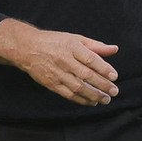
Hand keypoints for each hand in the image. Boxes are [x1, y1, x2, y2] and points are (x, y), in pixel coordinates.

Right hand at [0, 20, 119, 105]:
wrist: (27, 48)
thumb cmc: (54, 41)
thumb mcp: (75, 38)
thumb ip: (95, 46)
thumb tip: (114, 49)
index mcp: (72, 46)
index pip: (91, 59)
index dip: (104, 68)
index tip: (114, 76)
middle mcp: (65, 60)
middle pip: (86, 75)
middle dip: (102, 85)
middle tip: (114, 91)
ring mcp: (57, 73)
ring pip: (78, 87)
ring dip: (94, 95)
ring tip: (105, 99)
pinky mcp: (51, 84)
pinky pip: (68, 94)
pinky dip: (81, 100)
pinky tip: (91, 102)